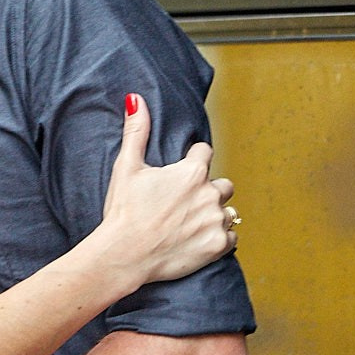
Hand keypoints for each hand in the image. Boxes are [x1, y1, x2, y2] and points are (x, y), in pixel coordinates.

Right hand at [96, 92, 237, 285]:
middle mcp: (210, 194)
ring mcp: (216, 221)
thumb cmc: (123, 211)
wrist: (124, 255)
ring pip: (228, 212)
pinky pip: (231, 237)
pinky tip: (199, 240)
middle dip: (209, 191)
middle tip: (185, 205)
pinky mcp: (217, 245)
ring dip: (215, 215)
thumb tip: (135, 99)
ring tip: (191, 224)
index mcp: (192, 172)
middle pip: (223, 185)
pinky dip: (219, 239)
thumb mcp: (127, 167)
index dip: (192, 161)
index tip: (179, 177)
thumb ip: (136, 131)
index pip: (205, 153)